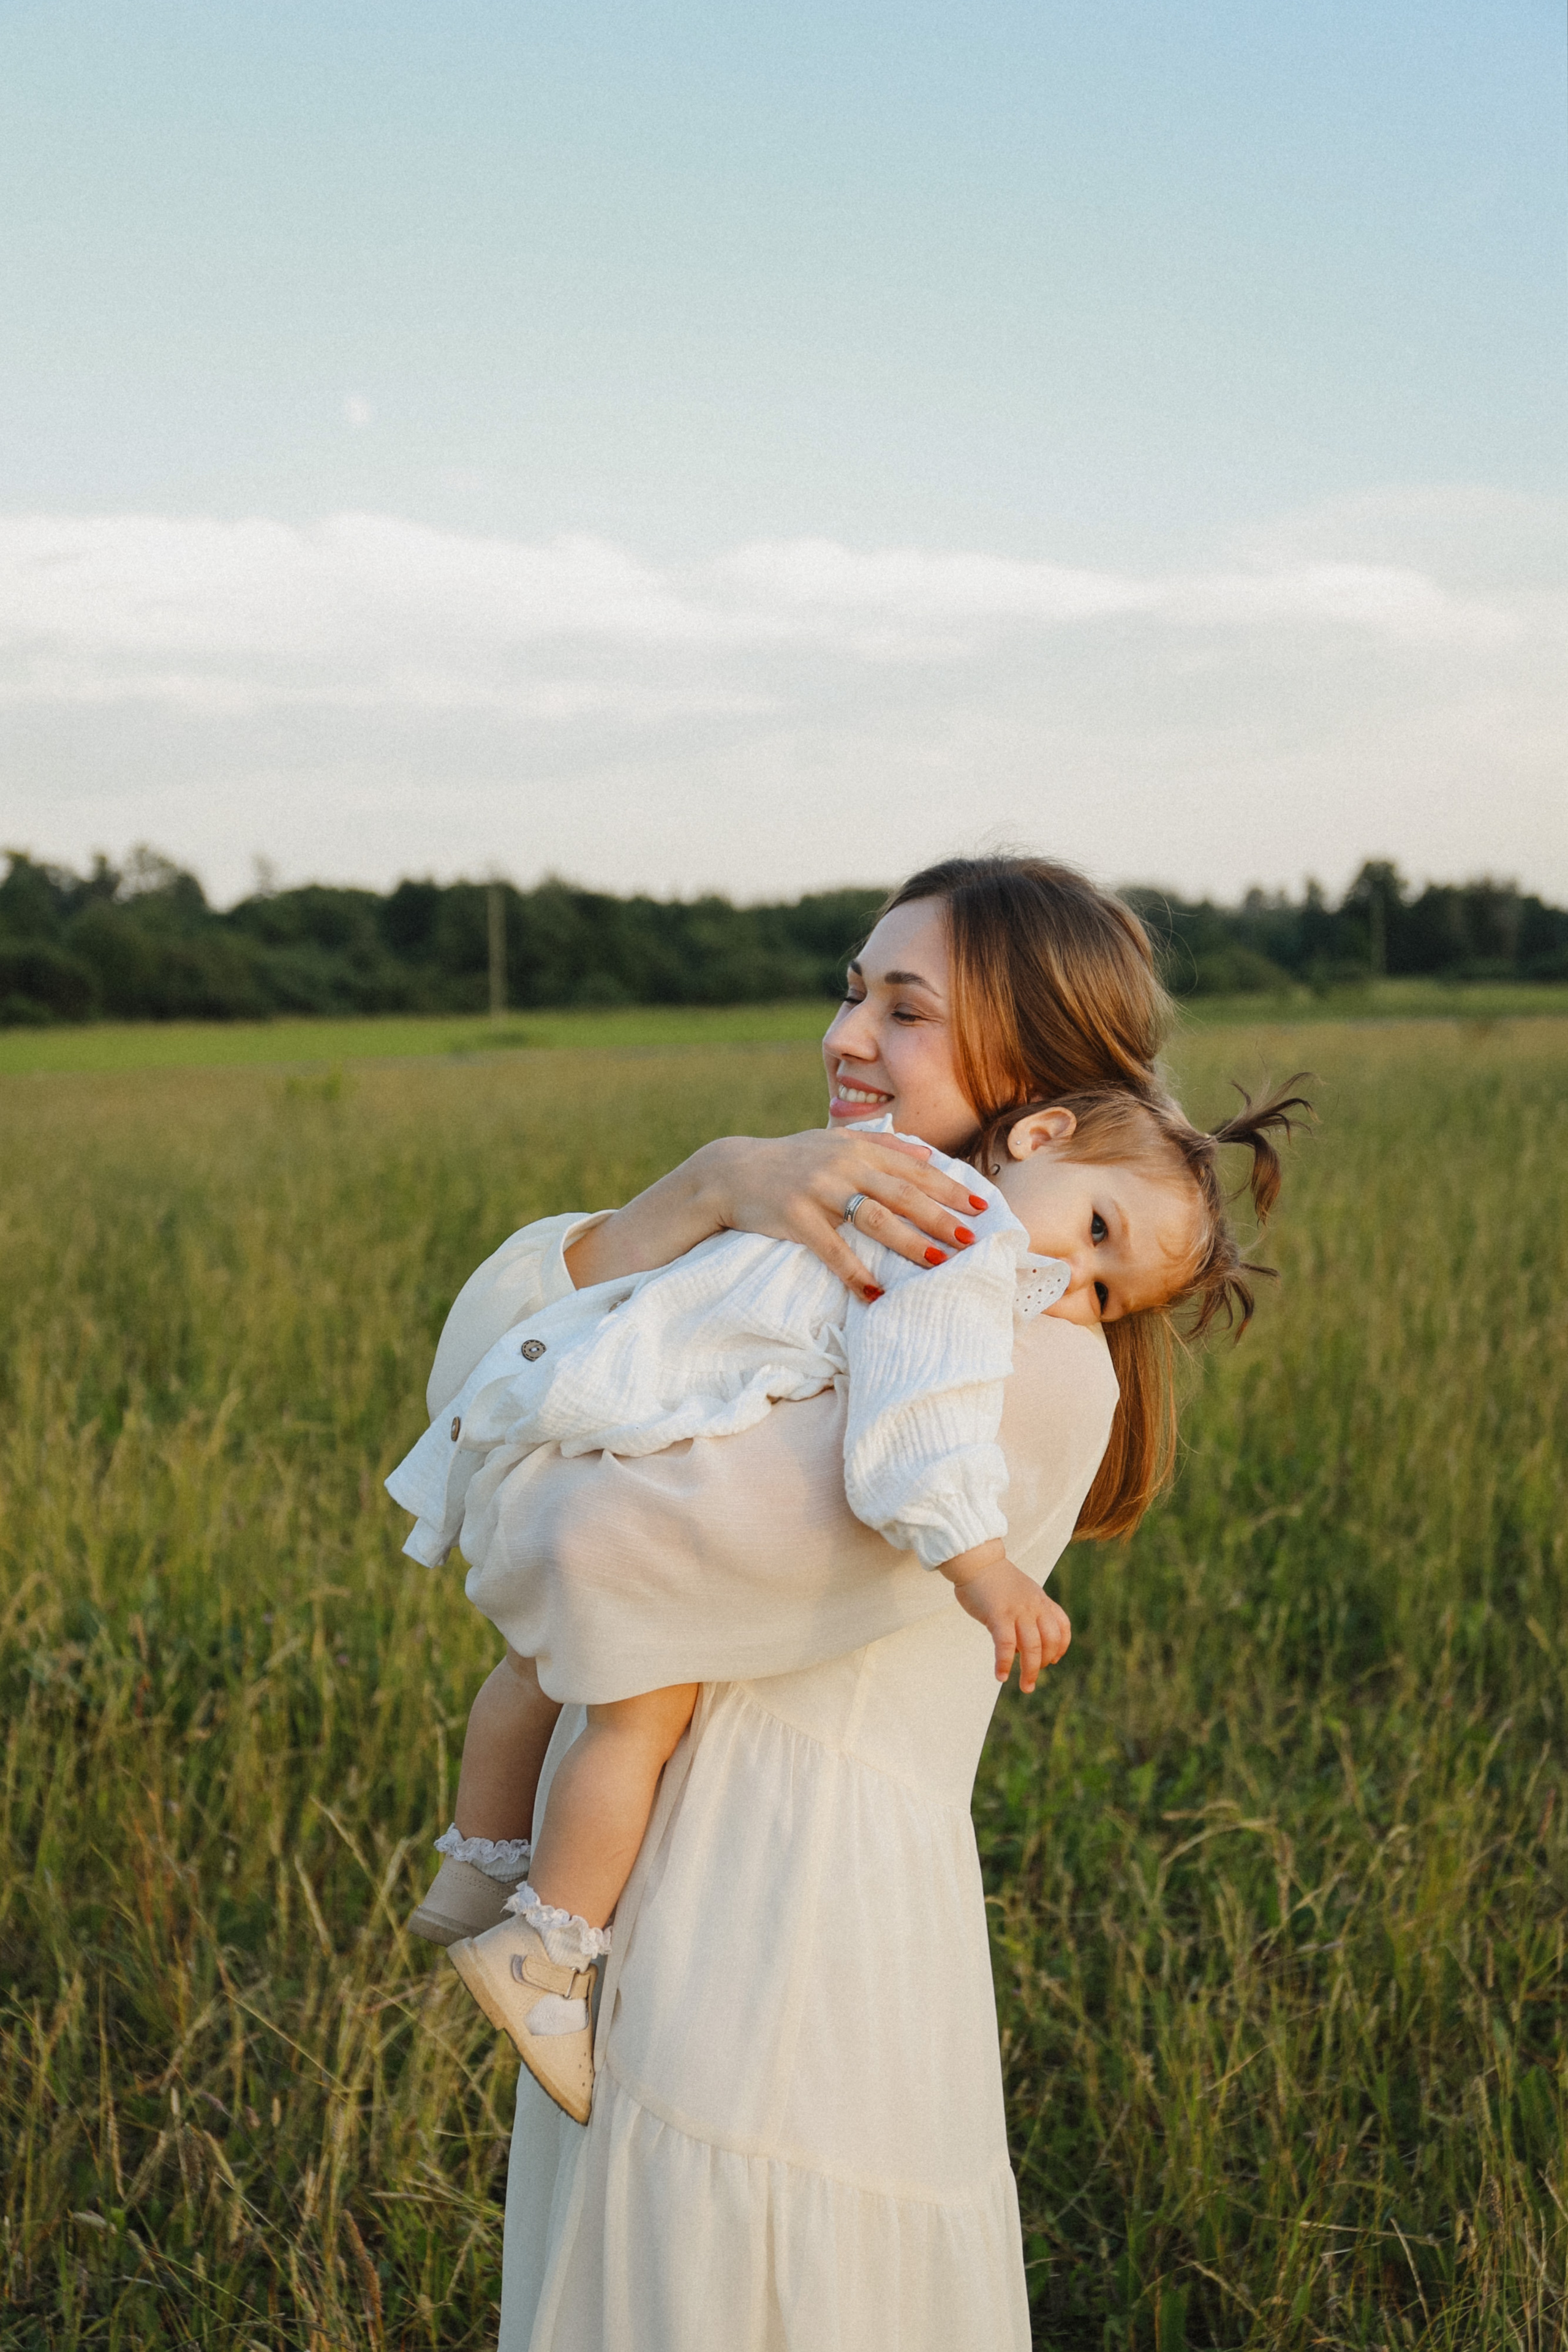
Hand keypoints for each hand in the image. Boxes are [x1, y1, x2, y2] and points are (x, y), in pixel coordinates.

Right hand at [567, 1128, 983, 1301]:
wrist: (729, 1171)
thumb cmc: (789, 1159)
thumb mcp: (834, 1140)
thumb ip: (881, 1144)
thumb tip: (928, 1155)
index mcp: (856, 1148)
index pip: (914, 1169)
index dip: (950, 1187)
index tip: (982, 1205)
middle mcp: (842, 1166)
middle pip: (902, 1194)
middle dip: (941, 1217)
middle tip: (972, 1240)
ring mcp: (818, 1191)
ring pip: (875, 1219)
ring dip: (910, 1242)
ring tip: (939, 1263)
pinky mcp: (795, 1217)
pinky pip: (832, 1250)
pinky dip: (855, 1272)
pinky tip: (875, 1293)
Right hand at [941, 1540, 1070, 1691]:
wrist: (977, 1560)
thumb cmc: (995, 1579)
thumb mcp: (1022, 1592)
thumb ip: (1028, 1611)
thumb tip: (1021, 1643)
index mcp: (1041, 1600)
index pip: (1062, 1625)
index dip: (1061, 1646)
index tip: (1055, 1660)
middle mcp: (1034, 1606)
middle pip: (1049, 1641)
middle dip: (1044, 1664)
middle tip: (1032, 1680)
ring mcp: (1018, 1610)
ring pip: (1031, 1646)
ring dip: (1030, 1671)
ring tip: (1025, 1686)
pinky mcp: (998, 1614)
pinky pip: (1005, 1644)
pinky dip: (1004, 1663)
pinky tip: (1001, 1675)